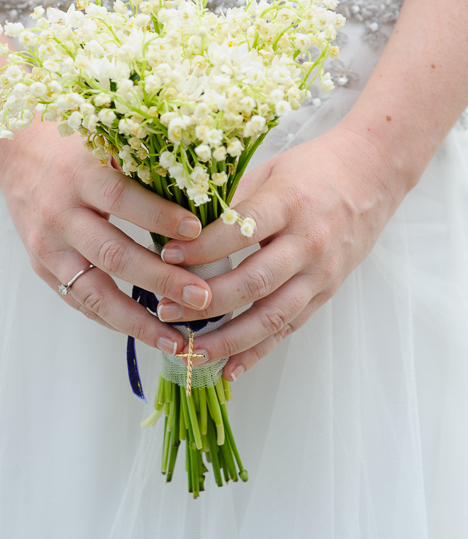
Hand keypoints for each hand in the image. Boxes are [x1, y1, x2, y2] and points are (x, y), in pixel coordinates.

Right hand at [0, 124, 215, 355]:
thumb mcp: (105, 142)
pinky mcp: (42, 267)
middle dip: (161, 280)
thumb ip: (143, 168)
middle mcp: (60, 214)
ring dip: (138, 320)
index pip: (121, 199)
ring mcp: (47, 246)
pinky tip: (146, 331)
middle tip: (202, 298)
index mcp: (80, 175)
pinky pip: (80, 301)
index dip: (159, 216)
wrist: (17, 152)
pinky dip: (113, 319)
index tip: (198, 231)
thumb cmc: (75, 145)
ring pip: (94, 292)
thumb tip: (201, 193)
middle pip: (113, 254)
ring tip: (176, 340)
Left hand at [156, 124, 408, 380]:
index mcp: (289, 204)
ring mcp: (320, 273)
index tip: (167, 256)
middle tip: (165, 309)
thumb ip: (232, 200)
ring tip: (189, 351)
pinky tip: (228, 370)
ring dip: (228, 339)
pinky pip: (288, 329)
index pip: (240, 232)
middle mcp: (307, 243)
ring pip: (271, 317)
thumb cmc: (313, 169)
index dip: (202, 247)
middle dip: (205, 301)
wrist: (372, 175)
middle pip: (253, 282)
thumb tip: (180, 226)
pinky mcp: (325, 293)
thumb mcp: (269, 170)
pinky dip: (257, 352)